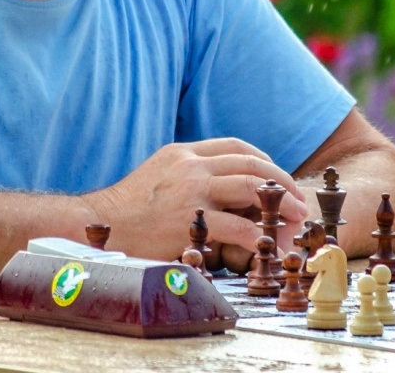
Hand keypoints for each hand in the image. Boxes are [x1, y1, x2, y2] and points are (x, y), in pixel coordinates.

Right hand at [83, 138, 306, 261]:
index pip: (235, 146)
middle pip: (250, 164)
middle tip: (297, 201)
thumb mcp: (157, 176)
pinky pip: (237, 225)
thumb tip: (217, 188)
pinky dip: (259, 237)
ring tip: (293, 221)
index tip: (277, 178)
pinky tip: (268, 247)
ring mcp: (191, 190)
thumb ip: (186, 175)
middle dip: (280, 182)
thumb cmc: (126, 209)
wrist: (96, 224)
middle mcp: (190, 166)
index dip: (264, 161)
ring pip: (250, 187)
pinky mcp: (190, 218)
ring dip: (279, 204)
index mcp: (184, 153)